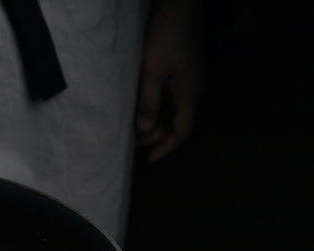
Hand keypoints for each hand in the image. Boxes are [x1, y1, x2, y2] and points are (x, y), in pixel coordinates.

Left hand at [136, 0, 203, 162]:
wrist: (179, 7)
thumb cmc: (165, 37)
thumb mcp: (151, 71)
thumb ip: (148, 101)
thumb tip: (144, 130)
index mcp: (189, 94)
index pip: (182, 132)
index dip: (166, 147)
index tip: (149, 159)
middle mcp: (194, 91)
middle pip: (177, 123)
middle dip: (156, 135)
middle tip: (132, 141)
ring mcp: (190, 81)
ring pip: (174, 111)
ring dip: (155, 121)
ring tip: (133, 128)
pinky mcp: (184, 73)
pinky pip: (172, 99)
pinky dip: (158, 108)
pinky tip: (142, 108)